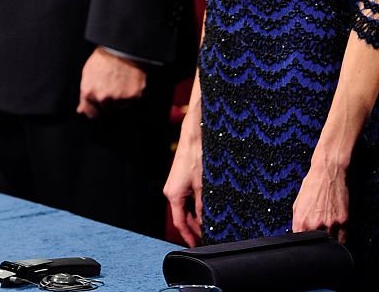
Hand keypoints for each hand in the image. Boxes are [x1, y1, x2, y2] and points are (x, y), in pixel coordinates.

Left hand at [77, 47, 146, 118]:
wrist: (122, 46)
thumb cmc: (103, 57)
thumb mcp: (87, 73)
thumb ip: (85, 94)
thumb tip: (81, 110)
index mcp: (89, 93)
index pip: (91, 113)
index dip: (95, 110)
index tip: (98, 107)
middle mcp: (103, 98)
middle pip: (107, 108)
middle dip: (109, 100)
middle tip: (112, 83)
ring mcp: (118, 98)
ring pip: (120, 104)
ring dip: (121, 96)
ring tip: (121, 79)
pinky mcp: (133, 95)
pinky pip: (133, 99)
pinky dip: (132, 91)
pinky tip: (129, 79)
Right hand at [163, 106, 202, 246]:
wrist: (193, 135)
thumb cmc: (196, 156)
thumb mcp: (203, 186)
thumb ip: (203, 206)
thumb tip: (206, 221)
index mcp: (173, 195)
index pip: (179, 223)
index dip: (188, 236)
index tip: (195, 245)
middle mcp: (170, 191)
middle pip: (181, 215)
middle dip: (193, 226)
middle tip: (205, 236)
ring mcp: (174, 184)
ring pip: (184, 206)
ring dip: (194, 215)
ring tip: (207, 224)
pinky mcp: (179, 178)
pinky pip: (185, 197)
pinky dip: (193, 204)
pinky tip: (204, 207)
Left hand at [292, 157, 348, 243]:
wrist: (328, 171)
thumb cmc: (312, 185)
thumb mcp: (298, 204)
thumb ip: (297, 223)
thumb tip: (299, 237)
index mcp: (301, 222)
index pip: (302, 246)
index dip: (305, 248)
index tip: (308, 248)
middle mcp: (315, 225)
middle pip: (317, 248)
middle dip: (317, 247)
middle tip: (319, 243)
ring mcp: (331, 225)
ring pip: (331, 247)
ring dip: (330, 246)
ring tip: (328, 238)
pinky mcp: (344, 221)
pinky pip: (343, 241)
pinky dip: (340, 242)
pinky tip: (337, 237)